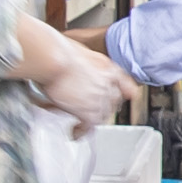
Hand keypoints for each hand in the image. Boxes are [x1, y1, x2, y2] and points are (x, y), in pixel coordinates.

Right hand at [12, 22, 128, 124]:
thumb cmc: (58, 50)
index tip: (127, 95)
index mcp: (107, 67)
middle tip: (89, 108)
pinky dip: (81, 131)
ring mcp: (99, 99)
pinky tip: (75, 132)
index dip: (125, 91)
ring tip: (81, 121)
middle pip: (113, 101)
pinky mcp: (88, 112)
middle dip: (103, 106)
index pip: (125, 84)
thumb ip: (85, 62)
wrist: (53, 58)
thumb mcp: (79, 50)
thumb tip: (76, 65)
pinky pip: (88, 127)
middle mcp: (107, 83)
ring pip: (102, 115)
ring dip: (91, 118)